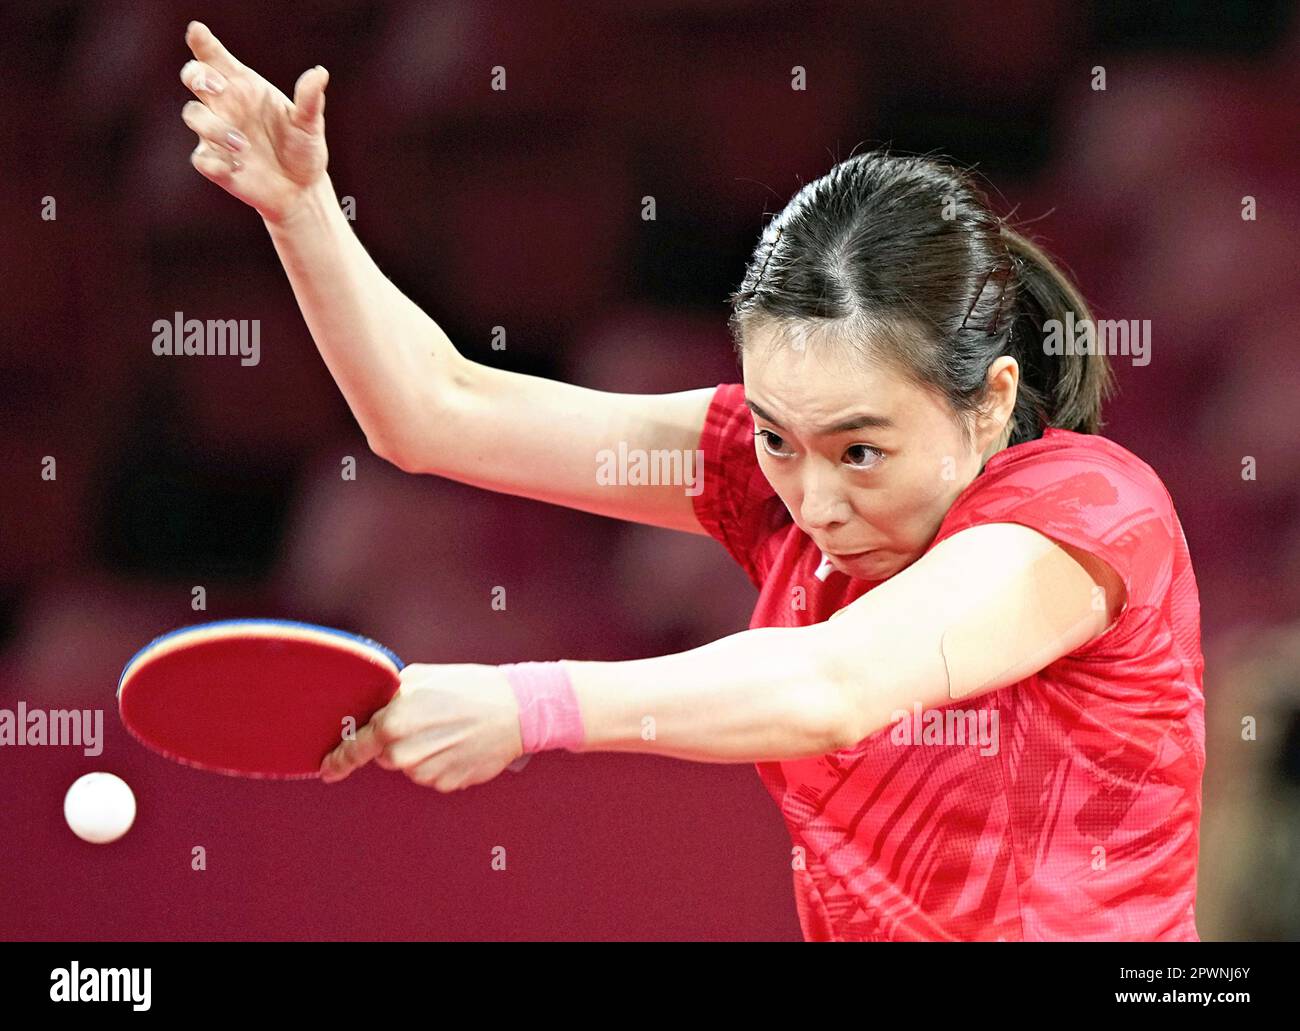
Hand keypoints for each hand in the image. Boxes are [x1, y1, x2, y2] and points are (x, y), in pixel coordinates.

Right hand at [180, 20, 329, 222]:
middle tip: (219, 87)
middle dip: (197, 76)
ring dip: (215, 127)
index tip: (197, 32)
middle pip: (194, 77)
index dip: (203, 43)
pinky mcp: (215, 164)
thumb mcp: (309, 124)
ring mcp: (216, 134)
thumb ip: (309, 99)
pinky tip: (239, 167)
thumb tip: (319, 74)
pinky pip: (202, 158)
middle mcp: (226, 106)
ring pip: (194, 115)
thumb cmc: (303, 149)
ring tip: (244, 145)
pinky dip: (217, 161)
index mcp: (245, 88)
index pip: (217, 59)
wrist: (302, 189)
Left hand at [319, 664, 524, 791]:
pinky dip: (442, 762)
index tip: (327, 769)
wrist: (516, 711)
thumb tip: (372, 705)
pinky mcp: (446, 785)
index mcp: (393, 724)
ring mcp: (426, 773)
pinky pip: (432, 776)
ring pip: (410, 766)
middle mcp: (404, 754)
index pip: (354, 747)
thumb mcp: (423, 676)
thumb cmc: (471, 688)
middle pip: (384, 755)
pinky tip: (460, 744)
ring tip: (450, 730)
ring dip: (422, 751)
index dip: (337, 759)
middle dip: (398, 740)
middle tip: (429, 719)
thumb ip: (390, 693)